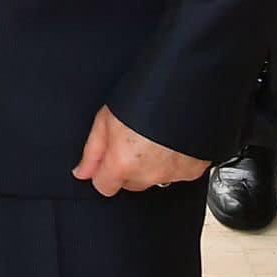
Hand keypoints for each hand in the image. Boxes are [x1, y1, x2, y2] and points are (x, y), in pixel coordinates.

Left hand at [72, 106, 209, 196]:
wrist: (183, 88)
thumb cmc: (142, 96)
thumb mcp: (105, 118)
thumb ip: (92, 151)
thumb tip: (82, 173)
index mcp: (123, 163)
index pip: (104, 187)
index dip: (102, 173)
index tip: (106, 160)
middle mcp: (149, 175)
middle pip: (130, 184)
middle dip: (126, 169)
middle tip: (131, 142)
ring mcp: (173, 175)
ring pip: (153, 180)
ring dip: (150, 166)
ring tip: (152, 139)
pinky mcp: (193, 170)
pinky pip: (176, 174)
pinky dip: (172, 162)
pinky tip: (170, 142)